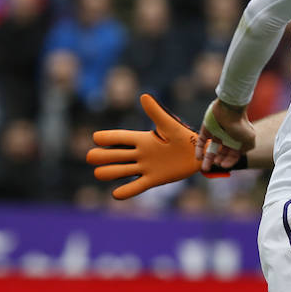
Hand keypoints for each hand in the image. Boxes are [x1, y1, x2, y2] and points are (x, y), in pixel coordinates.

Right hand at [87, 93, 217, 199]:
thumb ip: (156, 113)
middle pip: (115, 155)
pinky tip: (115, 195)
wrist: (199, 155)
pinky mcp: (153, 180)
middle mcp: (140, 153)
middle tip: (91, 157)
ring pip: (122, 171)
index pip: (120, 138)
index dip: (107, 138)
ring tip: (98, 174)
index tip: (95, 137)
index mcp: (142, 139)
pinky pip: (137, 187)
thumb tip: (143, 96)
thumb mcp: (170, 125)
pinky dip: (126, 191)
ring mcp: (145, 167)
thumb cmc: (185, 137)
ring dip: (109, 172)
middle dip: (102, 156)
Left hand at [196, 98, 255, 173]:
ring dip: (208, 159)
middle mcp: (228, 138)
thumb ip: (245, 148)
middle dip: (219, 160)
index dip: (229, 162)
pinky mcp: (207, 129)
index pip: (233, 155)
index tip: (223, 165)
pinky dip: (200, 150)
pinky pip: (202, 141)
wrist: (228, 108)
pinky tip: (198, 157)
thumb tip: (238, 154)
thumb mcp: (249, 139)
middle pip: (222, 153)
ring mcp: (217, 133)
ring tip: (204, 167)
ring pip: (212, 149)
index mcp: (239, 140)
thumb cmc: (240, 124)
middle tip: (216, 163)